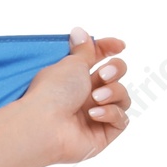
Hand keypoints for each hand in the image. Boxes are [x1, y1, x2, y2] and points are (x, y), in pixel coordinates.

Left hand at [21, 27, 130, 165]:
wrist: (44, 125)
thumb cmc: (51, 93)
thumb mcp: (70, 64)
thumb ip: (83, 49)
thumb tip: (79, 31)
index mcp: (73, 78)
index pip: (98, 59)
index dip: (110, 49)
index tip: (119, 45)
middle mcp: (84, 97)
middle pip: (116, 76)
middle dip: (115, 70)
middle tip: (102, 75)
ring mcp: (93, 117)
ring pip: (122, 97)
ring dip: (113, 92)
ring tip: (95, 98)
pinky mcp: (101, 135)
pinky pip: (121, 119)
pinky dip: (110, 113)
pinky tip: (93, 114)